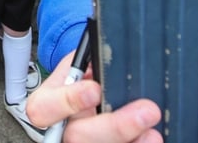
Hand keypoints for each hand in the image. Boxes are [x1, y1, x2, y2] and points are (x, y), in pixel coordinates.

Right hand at [26, 52, 162, 142]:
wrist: (85, 92)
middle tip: (145, 112)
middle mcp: (61, 128)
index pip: (45, 108)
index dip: (70, 100)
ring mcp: (81, 141)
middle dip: (115, 125)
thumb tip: (107, 62)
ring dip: (130, 139)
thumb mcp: (78, 64)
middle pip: (78, 136)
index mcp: (47, 103)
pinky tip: (149, 138)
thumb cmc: (81, 78)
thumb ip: (88, 63)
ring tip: (152, 133)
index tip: (94, 90)